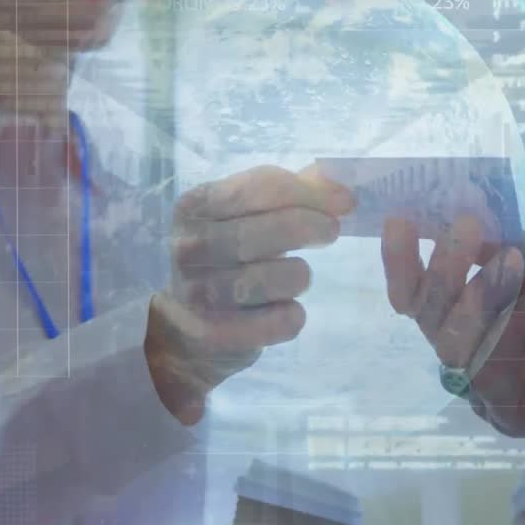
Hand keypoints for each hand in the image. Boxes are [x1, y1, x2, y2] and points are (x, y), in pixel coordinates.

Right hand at [146, 165, 352, 424]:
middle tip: (330, 231)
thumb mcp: (245, 215)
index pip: (260, 188)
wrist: (182, 326)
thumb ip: (292, 195)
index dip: (309, 193)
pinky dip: (291, 316)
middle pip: (260, 232)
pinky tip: (288, 311)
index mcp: (195, 206)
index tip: (343, 202)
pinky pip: (275, 323)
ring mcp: (198, 294)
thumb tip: (342, 188)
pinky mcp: (215, 335)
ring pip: (268, 279)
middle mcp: (189, 247)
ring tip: (298, 276)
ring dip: (297, 275)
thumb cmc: (225, 258)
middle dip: (308, 227)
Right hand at [384, 227, 524, 435]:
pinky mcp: (512, 413)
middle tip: (463, 229)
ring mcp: (486, 388)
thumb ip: (489, 240)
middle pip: (424, 318)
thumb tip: (445, 209)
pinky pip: (489, 371)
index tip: (400, 221)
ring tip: (512, 261)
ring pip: (449, 344)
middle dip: (438, 271)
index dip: (401, 261)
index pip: (415, 295)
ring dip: (477, 295)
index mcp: (464, 316)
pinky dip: (510, 327)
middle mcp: (466, 353)